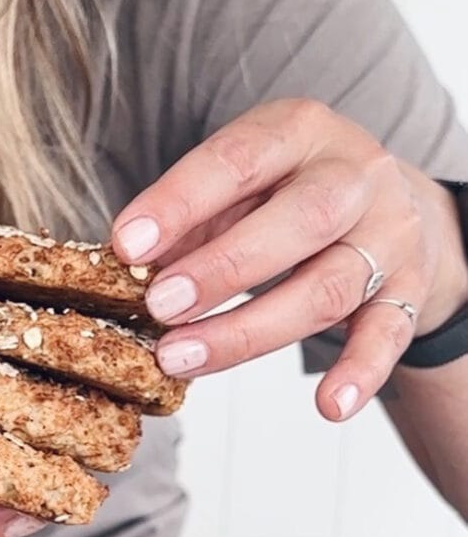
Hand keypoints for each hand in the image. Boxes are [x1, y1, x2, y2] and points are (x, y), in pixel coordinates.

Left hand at [110, 99, 467, 421]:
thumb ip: (190, 219)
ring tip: (182, 358)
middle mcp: (353, 174)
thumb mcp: (241, 182)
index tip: (127, 246)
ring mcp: (389, 232)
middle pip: (299, 221)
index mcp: (299, 130)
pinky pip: (388, 332)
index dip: (179, 203)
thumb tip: (128, 266)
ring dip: (250, 330)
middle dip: (222, 268)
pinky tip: (329, 405)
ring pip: (329, 286)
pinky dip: (360, 372)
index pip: (237, 160)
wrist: (390, 200)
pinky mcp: (409, 287)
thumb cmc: (288, 190)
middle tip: (159, 307)